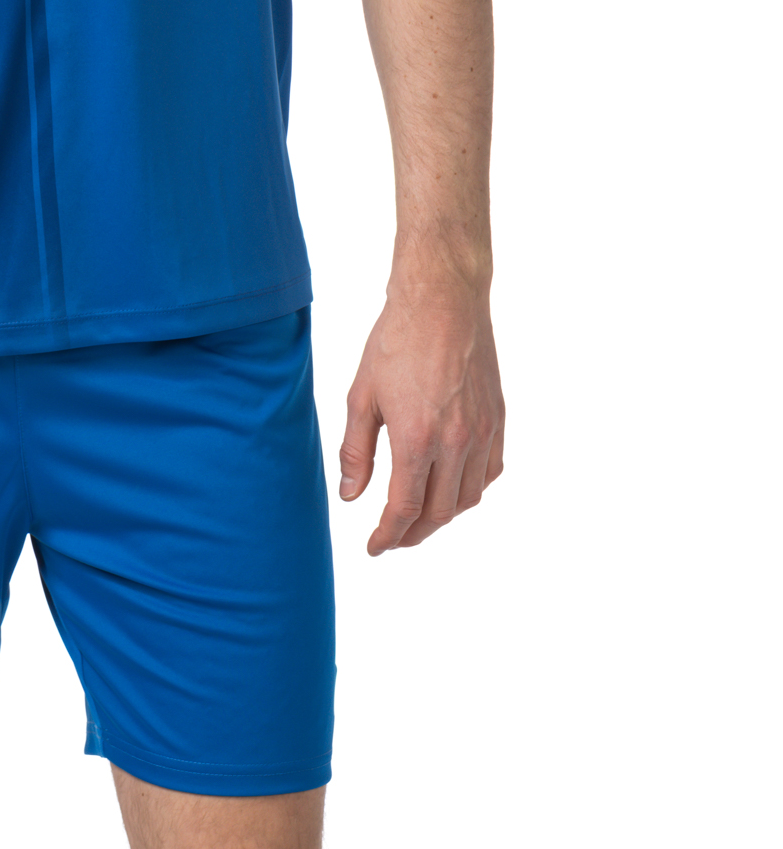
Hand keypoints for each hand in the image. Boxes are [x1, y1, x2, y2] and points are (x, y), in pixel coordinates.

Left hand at [338, 279, 503, 554]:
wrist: (443, 300)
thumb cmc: (396, 341)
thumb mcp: (362, 396)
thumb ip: (356, 451)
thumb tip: (351, 497)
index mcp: (418, 438)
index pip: (404, 509)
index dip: (388, 536)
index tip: (374, 547)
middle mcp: (456, 442)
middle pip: (438, 513)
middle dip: (413, 534)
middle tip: (392, 538)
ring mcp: (483, 432)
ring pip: (468, 498)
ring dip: (442, 517)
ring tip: (418, 517)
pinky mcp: (498, 419)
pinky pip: (490, 472)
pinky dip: (471, 490)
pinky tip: (452, 487)